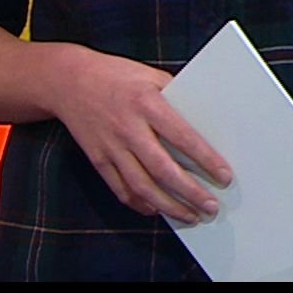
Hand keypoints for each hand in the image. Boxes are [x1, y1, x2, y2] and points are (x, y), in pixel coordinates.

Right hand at [44, 44, 233, 224]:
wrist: (68, 80)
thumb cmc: (116, 75)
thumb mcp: (151, 76)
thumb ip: (176, 97)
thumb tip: (204, 121)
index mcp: (147, 104)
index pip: (183, 137)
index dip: (205, 160)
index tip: (223, 176)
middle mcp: (129, 128)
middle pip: (163, 169)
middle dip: (190, 192)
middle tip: (211, 207)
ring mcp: (111, 147)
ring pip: (141, 186)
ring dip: (168, 206)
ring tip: (190, 216)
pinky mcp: (97, 159)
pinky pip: (120, 188)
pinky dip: (139, 203)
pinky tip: (156, 209)